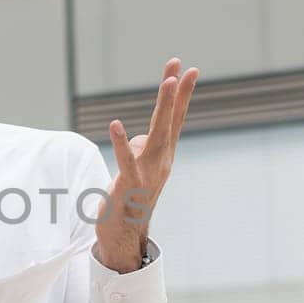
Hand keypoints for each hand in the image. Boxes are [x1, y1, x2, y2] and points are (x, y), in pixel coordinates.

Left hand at [94, 59, 197, 272]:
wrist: (124, 237)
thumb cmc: (129, 200)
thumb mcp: (135, 169)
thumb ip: (139, 150)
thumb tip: (136, 138)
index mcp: (162, 156)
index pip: (173, 119)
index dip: (180, 94)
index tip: (188, 68)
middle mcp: (160, 162)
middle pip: (169, 121)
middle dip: (176, 91)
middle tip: (180, 65)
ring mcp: (148, 174)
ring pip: (157, 134)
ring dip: (163, 107)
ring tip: (168, 81)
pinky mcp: (130, 186)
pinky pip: (127, 161)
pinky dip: (121, 143)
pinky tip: (115, 124)